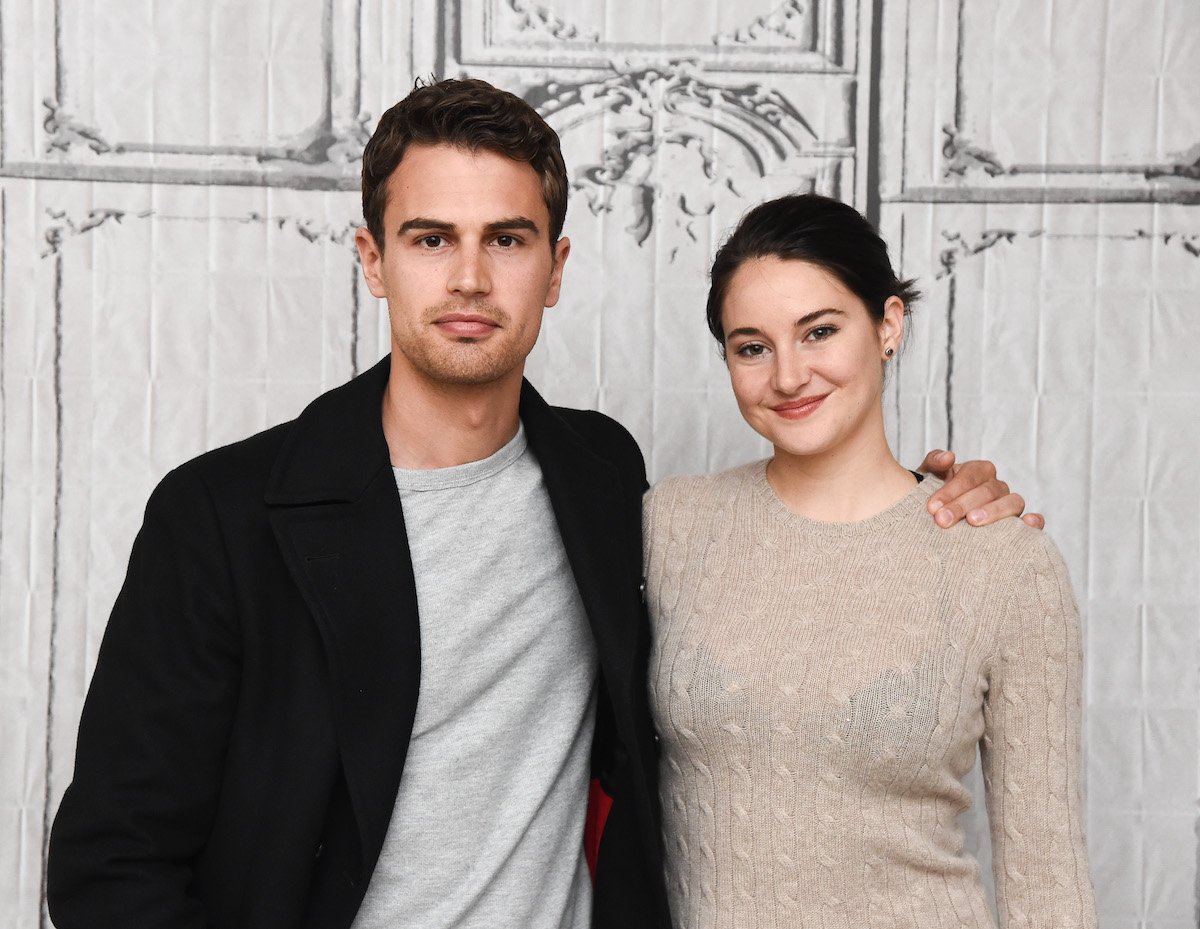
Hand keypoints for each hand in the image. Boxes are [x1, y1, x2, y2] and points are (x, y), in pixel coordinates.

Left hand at [918, 450, 1044, 529]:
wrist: (939, 522)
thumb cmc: (935, 498)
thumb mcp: (928, 478)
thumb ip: (934, 463)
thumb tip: (949, 457)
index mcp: (978, 471)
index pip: (971, 475)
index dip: (951, 490)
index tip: (932, 507)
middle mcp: (997, 486)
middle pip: (988, 491)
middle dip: (963, 505)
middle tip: (942, 520)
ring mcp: (1010, 505)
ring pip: (1013, 503)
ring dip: (993, 511)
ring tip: (973, 522)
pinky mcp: (1019, 526)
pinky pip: (1035, 522)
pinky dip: (1034, 522)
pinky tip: (1028, 523)